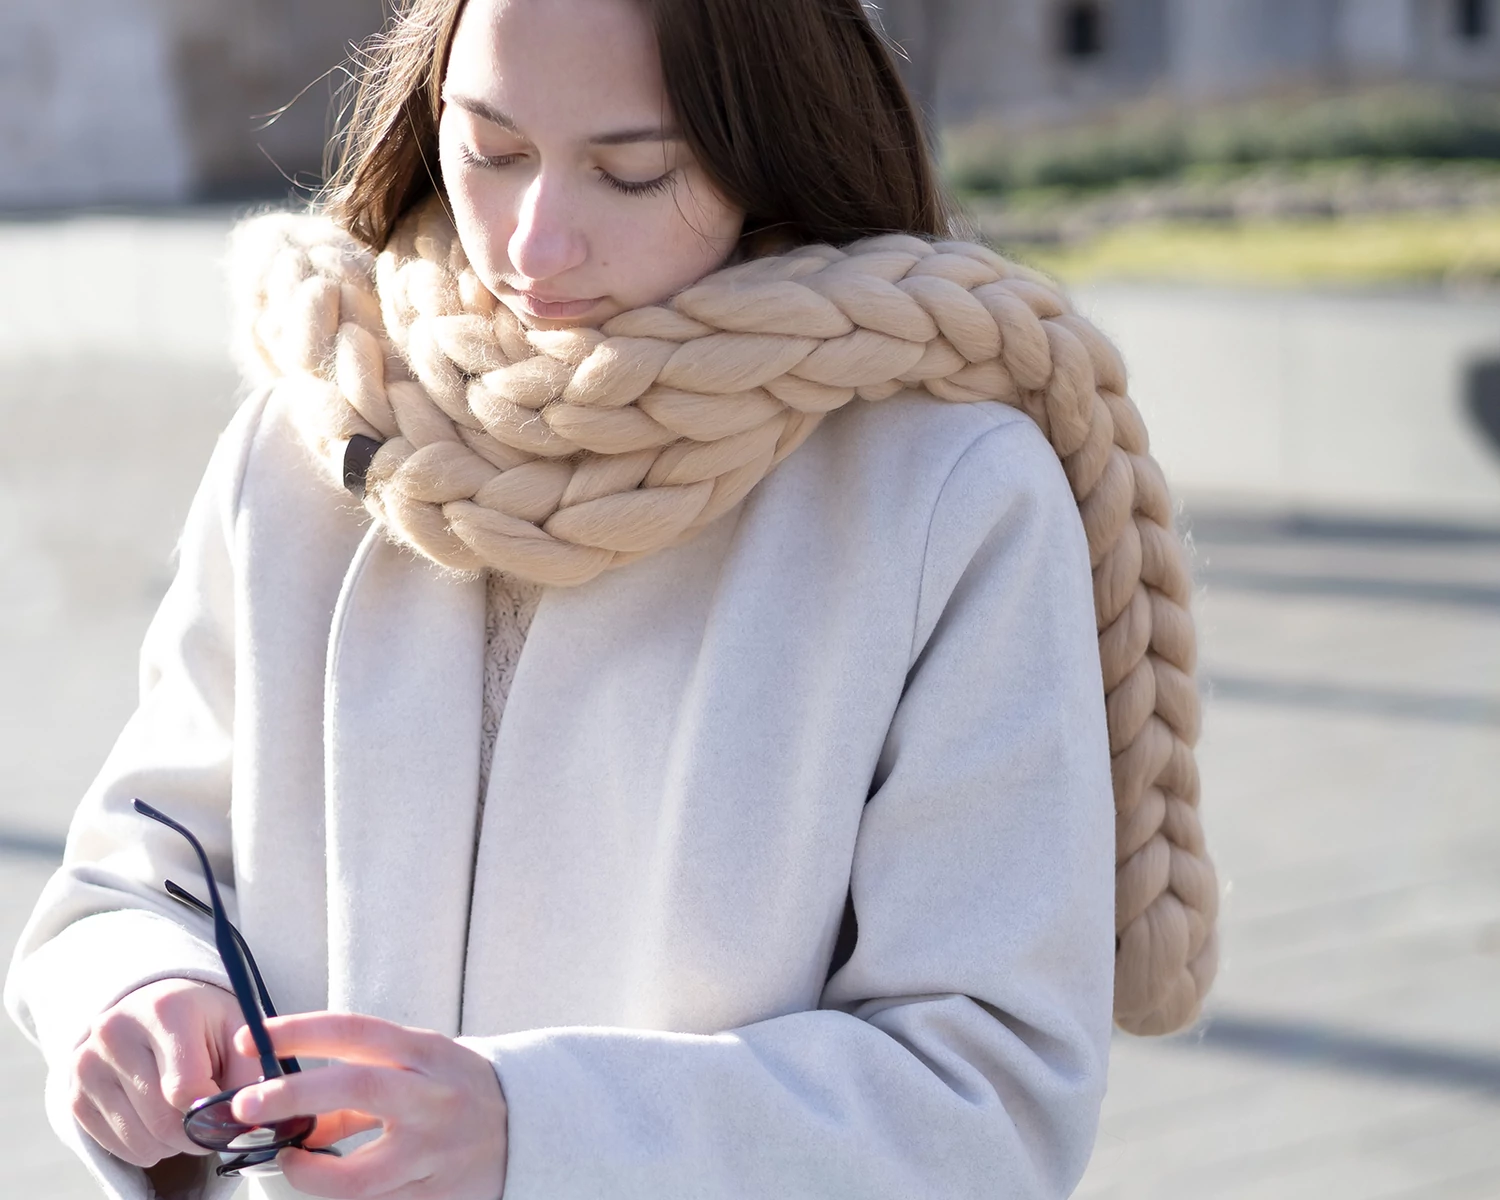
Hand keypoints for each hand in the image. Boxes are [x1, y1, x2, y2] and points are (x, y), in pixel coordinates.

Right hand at [70, 978, 257, 1166]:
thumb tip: (251, 1125)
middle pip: (164, 1121)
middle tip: (212, 1120)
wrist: (153, 1006)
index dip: (216, 1112)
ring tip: (185, 1112)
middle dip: (198, 1133)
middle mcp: (116, 1032)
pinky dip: (147, 1145)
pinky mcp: (73, 1093)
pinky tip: (157, 1115)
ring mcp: (87, 1064)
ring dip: (173, 1143)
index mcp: (165, 1010)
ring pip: (141, 1141)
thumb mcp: (239, 1029)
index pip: (187, 1089)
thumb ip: (252, 1074)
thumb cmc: (205, 1021)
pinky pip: (118, 1148)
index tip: (231, 1109)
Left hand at [231, 1012, 508, 1199]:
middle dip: (292, 1094)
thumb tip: (295, 1116)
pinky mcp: (434, 1195)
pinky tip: (330, 1182)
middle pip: (355, 1087)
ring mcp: (433, 1151)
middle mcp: (430, 1097)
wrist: (530, 1127)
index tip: (253, 1035)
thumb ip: (360, 1084)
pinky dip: (343, 1194)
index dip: (298, 1031)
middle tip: (246, 1102)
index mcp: (424, 1052)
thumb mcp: (418, 1065)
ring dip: (308, 1172)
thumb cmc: (458, 1088)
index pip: (354, 1031)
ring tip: (289, 1160)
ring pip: (358, 1175)